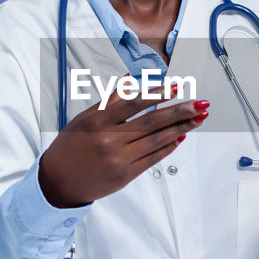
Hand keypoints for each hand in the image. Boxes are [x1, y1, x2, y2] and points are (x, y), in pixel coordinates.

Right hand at [37, 83, 207, 207]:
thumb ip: (110, 99)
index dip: (157, 94)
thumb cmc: (70, 146)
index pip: (134, 104)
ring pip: (157, 140)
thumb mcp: (85, 119)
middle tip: (201, 103)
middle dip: (180, 111)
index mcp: (99, 122)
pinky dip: (169, 146)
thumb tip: (130, 76)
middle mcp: (111, 140)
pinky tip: (182, 135)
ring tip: (198, 117)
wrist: (58, 182)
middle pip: (152, 122)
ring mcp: (120, 159)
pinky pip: (154, 158)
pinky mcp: (127, 175)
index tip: (177, 86)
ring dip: (181, 127)